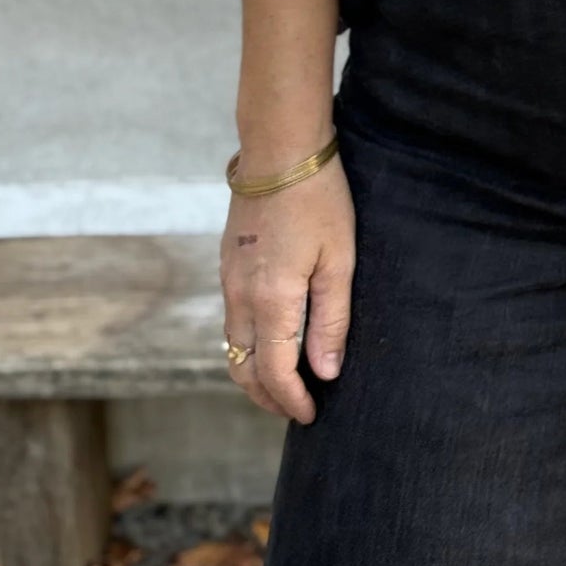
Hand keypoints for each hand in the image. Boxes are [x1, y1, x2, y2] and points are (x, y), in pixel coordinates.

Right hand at [219, 153, 354, 422]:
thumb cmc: (318, 200)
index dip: (291, 401)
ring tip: (286, 381)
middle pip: (243, 368)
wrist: (279, 150)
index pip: (274, 372)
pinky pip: (232, 319)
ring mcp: (229, 279)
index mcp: (271, 300)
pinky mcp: (227, 264)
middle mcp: (240, 296)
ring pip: (233, 345)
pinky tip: (273, 338)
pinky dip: (249, 342)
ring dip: (255, 371)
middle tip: (296, 407)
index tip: (311, 415)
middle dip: (267, 396)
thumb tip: (325, 373)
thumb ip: (331, 319)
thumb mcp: (338, 259)